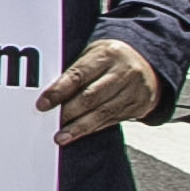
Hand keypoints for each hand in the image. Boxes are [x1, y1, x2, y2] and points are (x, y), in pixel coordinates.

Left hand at [40, 36, 159, 143]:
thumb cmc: (110, 58)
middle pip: (91, 97)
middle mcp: (124, 72)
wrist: (147, 63)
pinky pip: (112, 120)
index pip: (78, 75)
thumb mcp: (93, 54)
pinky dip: (93, 128)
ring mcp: (134, 90)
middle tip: (51, 122)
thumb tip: (49, 94)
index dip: (58, 92)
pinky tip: (79, 133)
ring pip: (103, 113)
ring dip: (79, 127)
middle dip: (68, 112)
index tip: (42, 105)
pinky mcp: (139, 106)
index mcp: (107, 55)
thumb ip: (75, 71)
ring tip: (61, 136)